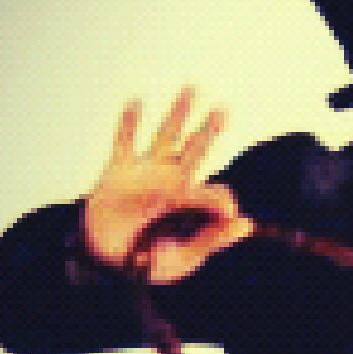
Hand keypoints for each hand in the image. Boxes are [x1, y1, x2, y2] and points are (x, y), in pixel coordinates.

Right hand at [83, 87, 253, 283]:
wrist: (106, 264)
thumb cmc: (147, 262)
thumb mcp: (184, 258)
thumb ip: (213, 239)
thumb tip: (246, 223)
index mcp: (187, 203)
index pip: (211, 190)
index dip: (221, 198)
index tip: (229, 212)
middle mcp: (168, 182)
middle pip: (193, 150)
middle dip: (208, 131)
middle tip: (223, 110)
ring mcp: (143, 175)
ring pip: (164, 137)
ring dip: (178, 114)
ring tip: (192, 89)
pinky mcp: (116, 174)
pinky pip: (123, 144)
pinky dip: (128, 123)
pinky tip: (136, 101)